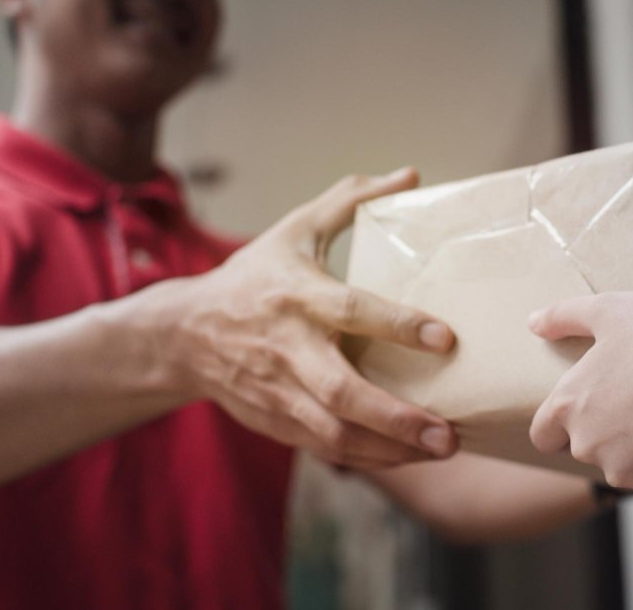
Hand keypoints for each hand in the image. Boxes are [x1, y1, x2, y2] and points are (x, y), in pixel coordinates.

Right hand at [146, 168, 457, 468]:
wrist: (184, 334)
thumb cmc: (253, 276)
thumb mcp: (295, 229)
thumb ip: (351, 200)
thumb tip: (411, 175)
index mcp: (296, 295)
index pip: (351, 311)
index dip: (398, 324)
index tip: (445, 338)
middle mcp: (288, 348)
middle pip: (344, 390)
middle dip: (398, 416)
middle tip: (449, 431)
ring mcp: (279, 391)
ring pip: (336, 433)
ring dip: (391, 448)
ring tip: (441, 448)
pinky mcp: (276, 421)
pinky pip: (326, 449)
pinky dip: (369, 458)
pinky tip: (408, 455)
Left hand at [528, 291, 632, 502]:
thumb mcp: (612, 309)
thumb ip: (565, 316)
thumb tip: (534, 322)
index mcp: (570, 406)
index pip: (544, 434)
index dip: (561, 423)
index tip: (588, 406)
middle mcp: (590, 446)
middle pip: (589, 448)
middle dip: (610, 430)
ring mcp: (628, 472)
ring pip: (628, 466)